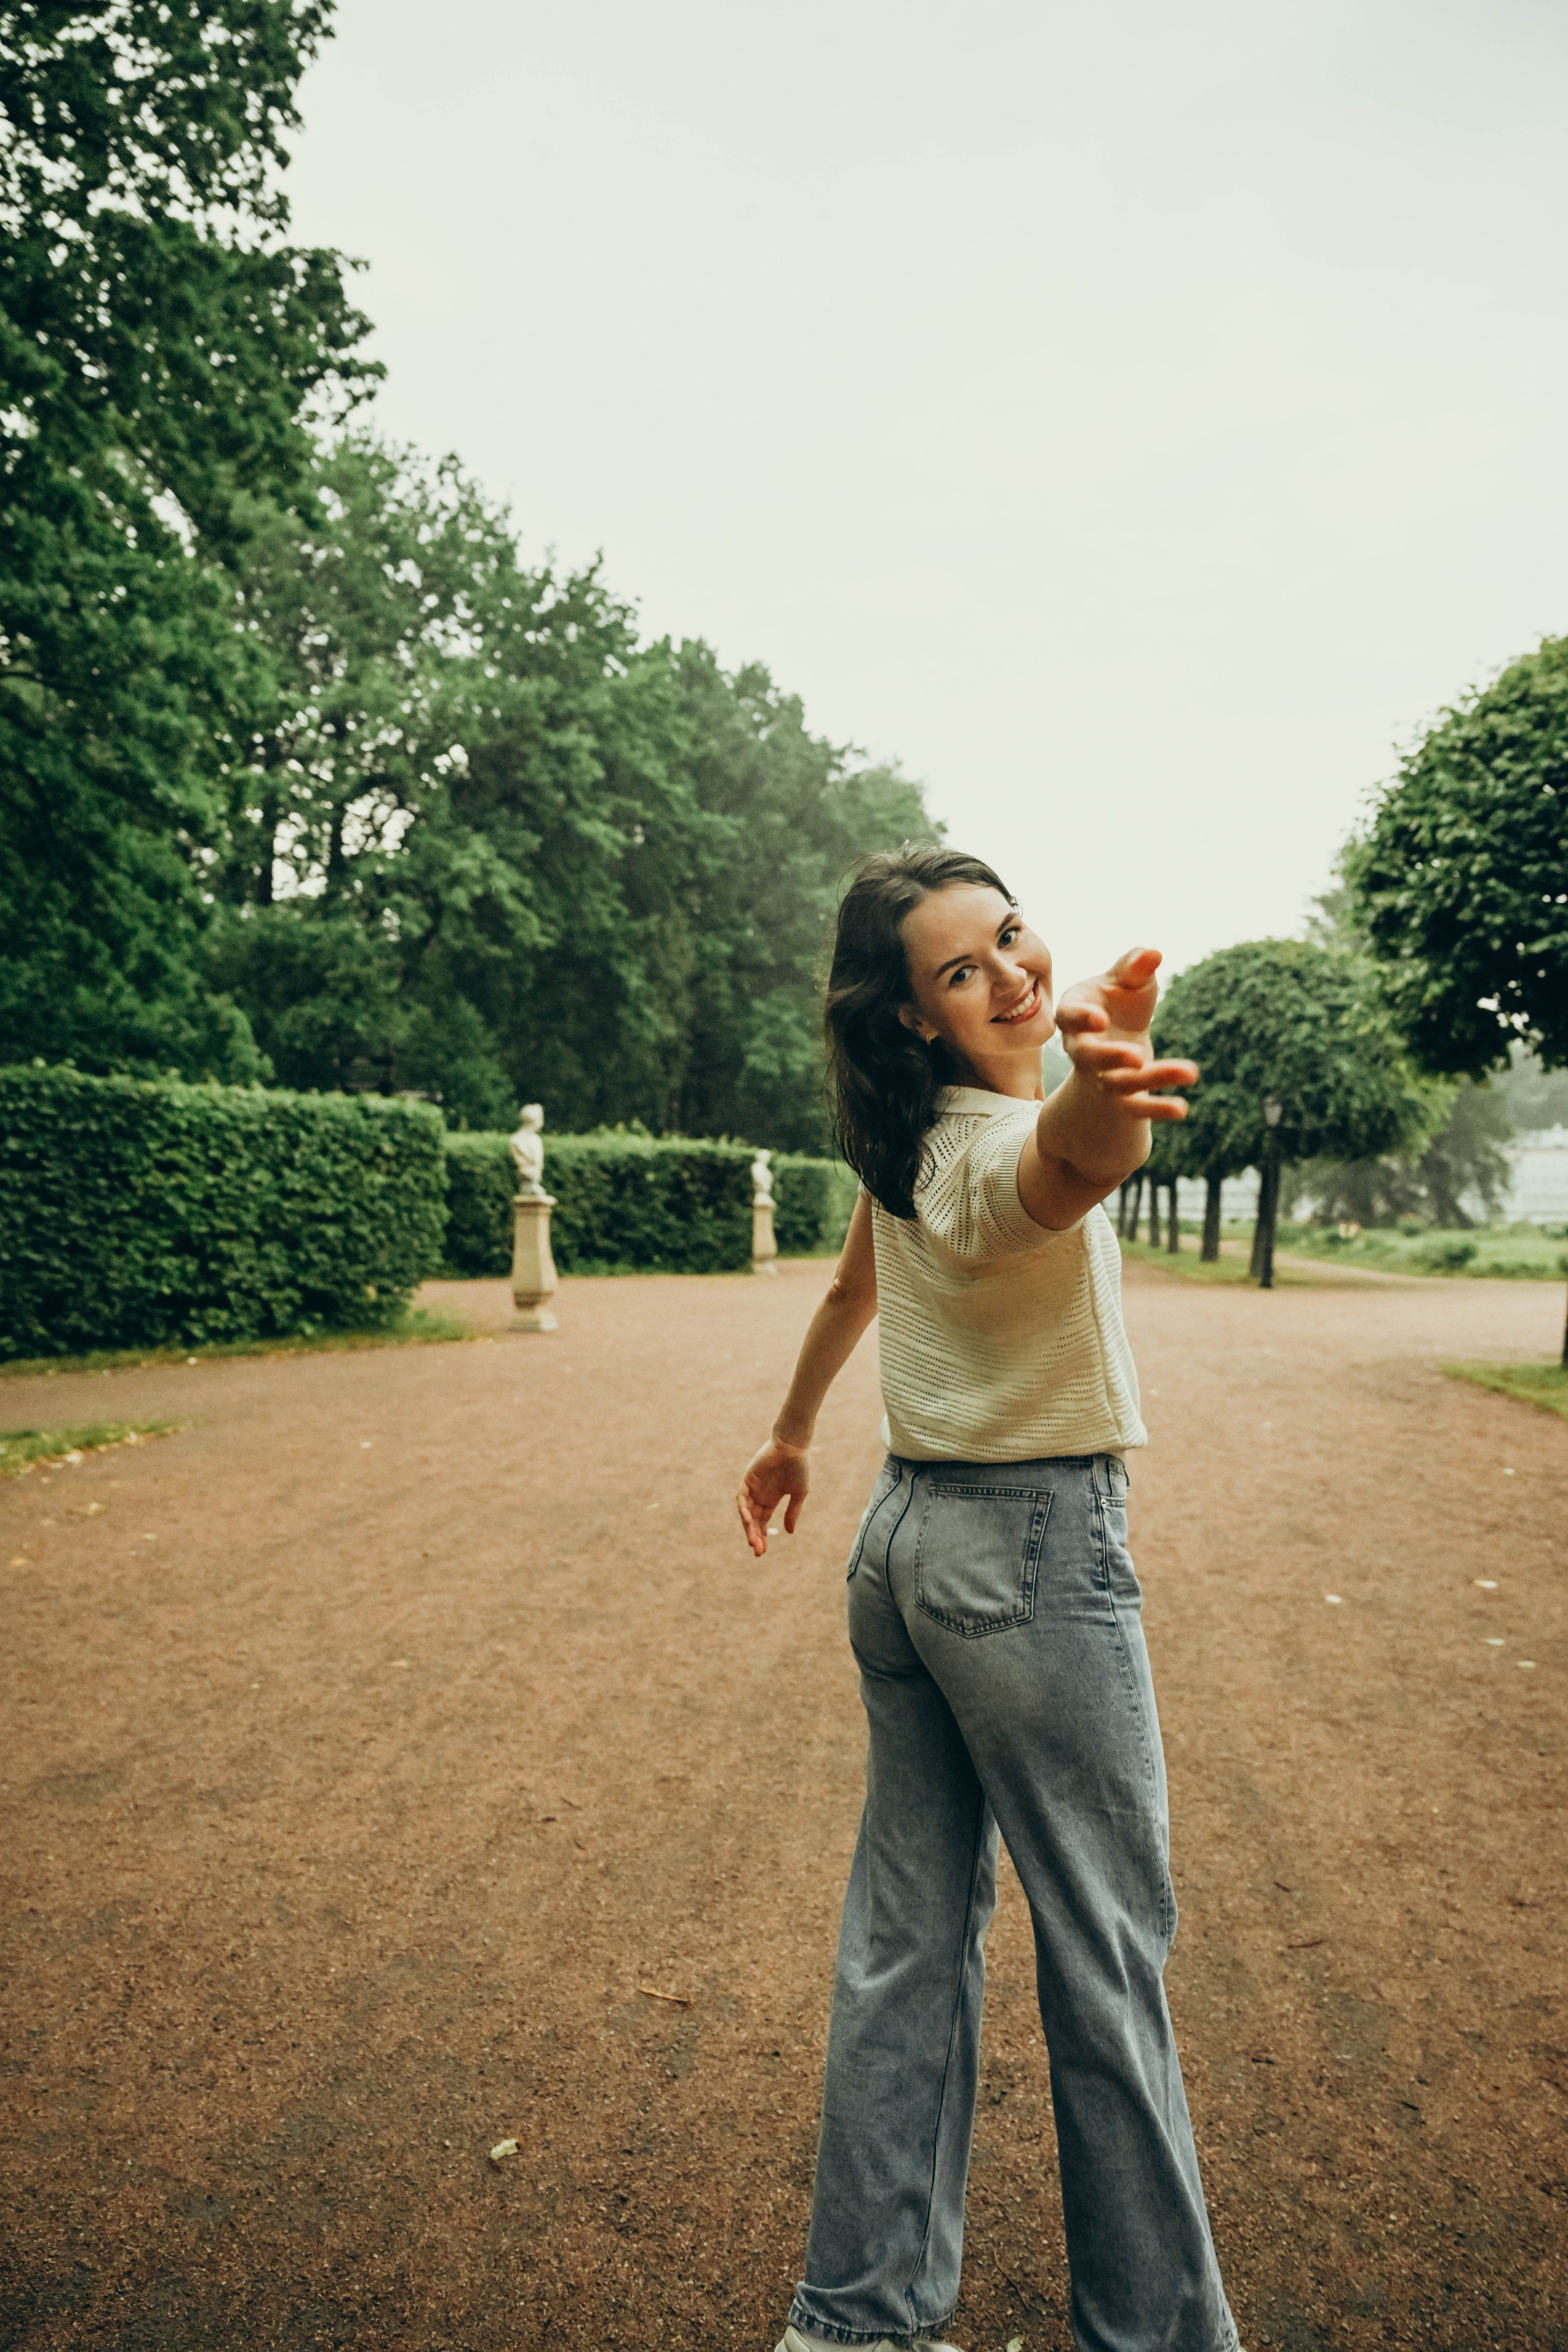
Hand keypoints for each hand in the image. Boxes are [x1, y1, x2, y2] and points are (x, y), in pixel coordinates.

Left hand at [736, 1438, 809, 1557]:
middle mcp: (759, 1495)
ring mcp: (752, 1487)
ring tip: (753, 1541)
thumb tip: (789, 1532)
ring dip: (748, 1527)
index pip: (762, 1521)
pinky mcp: (747, 1478)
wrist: (794, 1446)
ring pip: (746, 1512)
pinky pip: (741, 1497)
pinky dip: (743, 1509)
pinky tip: (748, 1520)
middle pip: (752, 1520)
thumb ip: (792, 1512)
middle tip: (757, 1551)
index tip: (762, 1551)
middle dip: (754, 1536)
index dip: (761, 1535)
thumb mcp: (799, 1493)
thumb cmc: (799, 1466)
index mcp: (771, 1498)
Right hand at [1055, 947, 1196, 1121]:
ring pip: (1119, 1083)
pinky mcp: (1123, 1099)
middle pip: (1088, 1058)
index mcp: (1074, 1015)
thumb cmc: (1119, 1002)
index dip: (1081, 1019)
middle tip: (1136, 1057)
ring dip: (1153, 1079)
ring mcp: (1101, 1077)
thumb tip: (1154, 953)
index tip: (1101, 1019)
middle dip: (1109, 1058)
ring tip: (1190, 1071)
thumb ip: (1135, 966)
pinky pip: (1137, 1108)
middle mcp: (1082, 1050)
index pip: (1069, 1017)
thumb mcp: (1126, 980)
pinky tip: (1182, 1108)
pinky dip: (1157, 1108)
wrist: (1118, 1041)